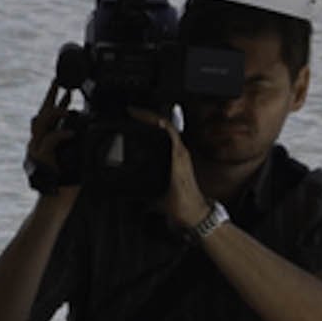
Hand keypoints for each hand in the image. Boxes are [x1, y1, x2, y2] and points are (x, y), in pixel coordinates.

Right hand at [24, 82, 79, 192]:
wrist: (54, 204)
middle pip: (41, 113)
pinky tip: (71, 131)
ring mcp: (36, 151)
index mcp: (45, 142)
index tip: (65, 86)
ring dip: (55, 111)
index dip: (55, 100)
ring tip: (67, 102)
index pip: (48, 116)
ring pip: (41, 124)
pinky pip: (49, 142)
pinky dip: (60, 134)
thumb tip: (88, 131)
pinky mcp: (40, 160)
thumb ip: (77, 144)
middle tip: (60, 80)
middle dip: (50, 95)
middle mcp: (37, 144)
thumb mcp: (74, 159)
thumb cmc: (65, 183)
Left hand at [135, 108, 209, 230]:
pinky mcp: (181, 157)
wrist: (189, 211)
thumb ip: (144, 189)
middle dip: (146, 116)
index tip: (132, 117)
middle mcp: (177, 151)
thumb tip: (131, 194)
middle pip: (162, 126)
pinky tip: (156, 121)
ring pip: (167, 127)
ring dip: (152, 117)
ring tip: (138, 111)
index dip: (146, 124)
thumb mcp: (154, 192)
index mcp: (171, 157)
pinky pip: (174, 136)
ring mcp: (180, 152)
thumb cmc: (177, 202)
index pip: (159, 134)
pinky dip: (165, 127)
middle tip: (132, 110)